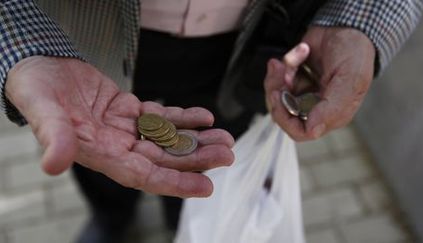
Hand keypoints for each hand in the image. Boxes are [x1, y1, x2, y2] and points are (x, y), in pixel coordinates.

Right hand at [5, 56, 234, 196]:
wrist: (40, 68)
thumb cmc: (36, 90)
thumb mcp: (41, 110)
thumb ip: (52, 136)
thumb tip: (54, 164)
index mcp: (100, 153)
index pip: (142, 176)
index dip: (174, 182)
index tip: (206, 187)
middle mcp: (116, 146)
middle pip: (163, 158)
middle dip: (196, 158)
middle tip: (227, 154)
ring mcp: (125, 128)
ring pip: (167, 139)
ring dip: (196, 139)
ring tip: (225, 138)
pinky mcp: (129, 110)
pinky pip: (161, 117)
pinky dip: (183, 118)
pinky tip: (204, 116)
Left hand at [265, 26, 375, 140]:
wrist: (347, 25)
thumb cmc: (354, 51)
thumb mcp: (350, 78)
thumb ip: (332, 107)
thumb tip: (312, 130)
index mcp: (332, 114)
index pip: (300, 131)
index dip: (285, 117)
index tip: (279, 95)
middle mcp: (316, 107)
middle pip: (283, 114)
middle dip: (277, 92)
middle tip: (281, 72)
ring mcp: (304, 93)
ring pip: (276, 97)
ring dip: (278, 76)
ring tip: (289, 61)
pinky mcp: (295, 80)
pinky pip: (278, 80)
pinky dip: (284, 64)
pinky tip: (299, 53)